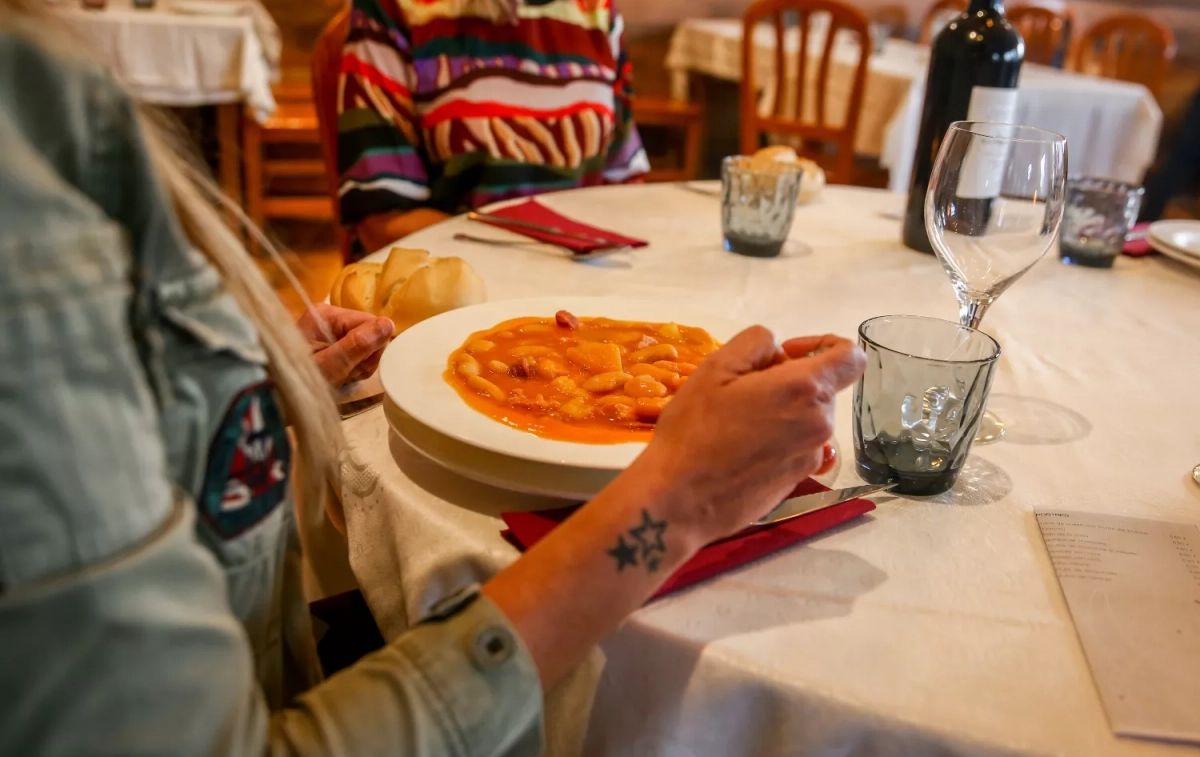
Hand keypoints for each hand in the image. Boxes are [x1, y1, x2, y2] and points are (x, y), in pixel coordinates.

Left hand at [296, 304, 393, 386]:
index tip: (356, 367)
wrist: (276, 400)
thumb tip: (389, 324)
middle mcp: (330, 316)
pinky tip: (340, 376)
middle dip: (365, 359)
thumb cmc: (299, 382)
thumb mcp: (331, 367)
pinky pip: (356, 352)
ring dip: (360, 366)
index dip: (372, 348)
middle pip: (370, 334)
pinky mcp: (331, 342)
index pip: (371, 323)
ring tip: (341, 378)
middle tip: (346, 375)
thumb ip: (358, 344)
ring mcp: (330, 329)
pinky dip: (353, 368)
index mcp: (328, 315)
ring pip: (366, 345)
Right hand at [630, 327, 865, 544]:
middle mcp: (820, 424)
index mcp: (805, 390)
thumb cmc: (694, 430)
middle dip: (789, 380)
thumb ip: (755, 343)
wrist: (680, 501)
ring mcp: (811, 457)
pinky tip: (740, 449)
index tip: (787, 352)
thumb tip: (777, 352)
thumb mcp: (715, 368)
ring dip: (781, 411)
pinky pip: (797, 447)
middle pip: (821, 388)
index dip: (824, 343)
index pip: (851, 356)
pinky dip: (777, 440)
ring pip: (807, 417)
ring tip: (735, 422)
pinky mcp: (798, 481)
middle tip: (740, 390)